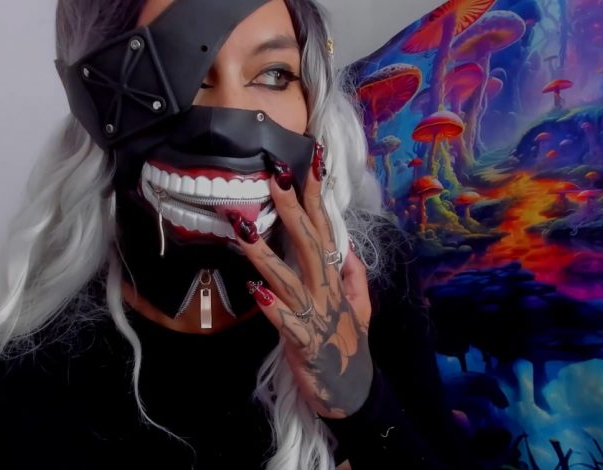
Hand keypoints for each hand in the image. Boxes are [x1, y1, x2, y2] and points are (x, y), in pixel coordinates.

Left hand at [227, 150, 372, 418]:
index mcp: (335, 278)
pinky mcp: (305, 343)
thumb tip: (346, 242)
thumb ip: (353, 272)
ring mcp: (316, 316)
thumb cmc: (349, 343)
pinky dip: (273, 308)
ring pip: (289, 278)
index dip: (317, 195)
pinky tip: (256, 291)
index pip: (326, 228)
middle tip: (274, 175)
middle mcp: (327, 290)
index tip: (310, 160)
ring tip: (243, 228)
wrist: (352, 391)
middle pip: (309, 243)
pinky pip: (287, 324)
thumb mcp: (360, 304)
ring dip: (266, 253)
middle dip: (291, 208)